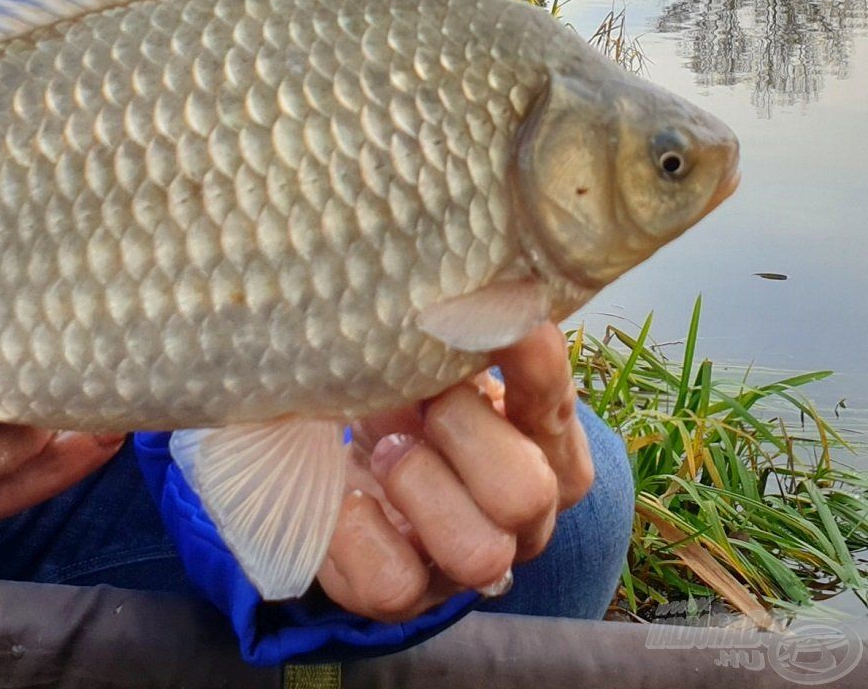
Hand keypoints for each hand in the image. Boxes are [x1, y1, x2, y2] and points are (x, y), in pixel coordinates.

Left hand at [316, 324, 595, 621]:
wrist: (317, 448)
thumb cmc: (389, 388)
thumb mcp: (423, 351)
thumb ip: (456, 328)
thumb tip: (475, 280)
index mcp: (541, 445)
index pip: (556, 409)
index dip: (532, 368)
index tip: (494, 324)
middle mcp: (520, 515)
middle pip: (528, 494)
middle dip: (463, 432)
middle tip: (417, 400)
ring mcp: (464, 562)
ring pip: (478, 551)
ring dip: (417, 484)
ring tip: (378, 448)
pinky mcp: (403, 593)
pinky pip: (394, 583)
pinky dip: (359, 532)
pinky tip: (345, 493)